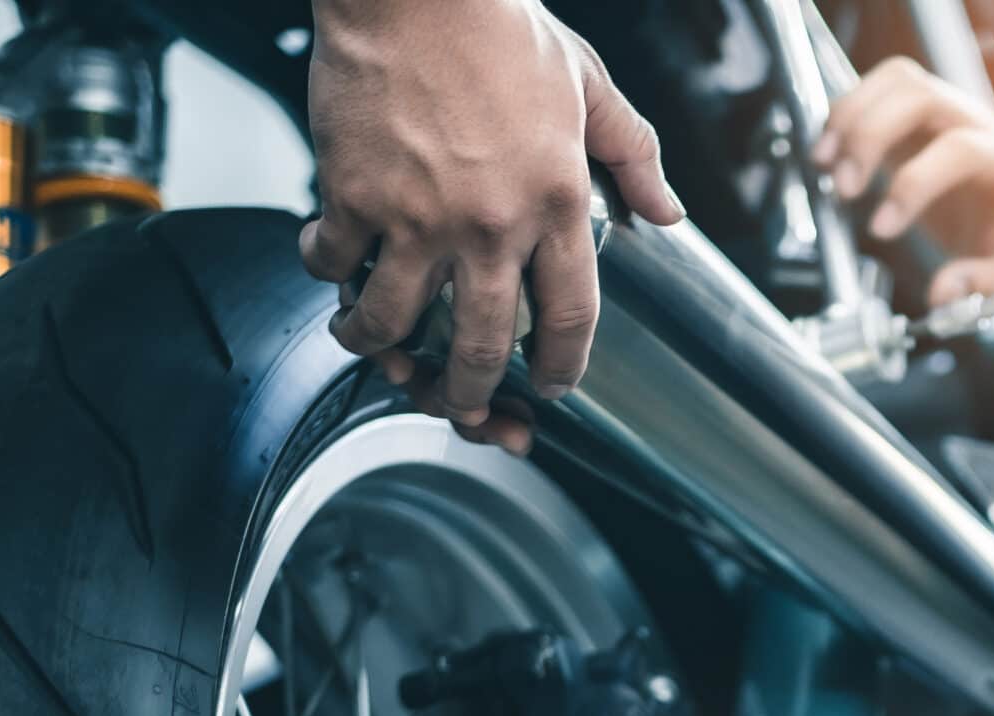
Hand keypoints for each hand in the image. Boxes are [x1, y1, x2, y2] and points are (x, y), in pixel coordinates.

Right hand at [299, 0, 684, 453]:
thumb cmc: (497, 26)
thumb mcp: (589, 85)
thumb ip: (632, 154)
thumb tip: (667, 213)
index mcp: (556, 202)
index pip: (570, 317)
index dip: (562, 367)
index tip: (550, 386)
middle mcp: (489, 224)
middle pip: (480, 345)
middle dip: (468, 390)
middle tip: (459, 399)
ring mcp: (417, 217)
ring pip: (394, 322)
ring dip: (377, 345)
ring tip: (369, 342)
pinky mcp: (354, 196)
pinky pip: (336, 265)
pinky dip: (327, 274)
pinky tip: (329, 265)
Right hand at [816, 59, 993, 306]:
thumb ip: (986, 286)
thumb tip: (942, 294)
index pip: (961, 149)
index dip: (915, 183)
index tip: (881, 230)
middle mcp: (984, 125)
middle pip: (922, 95)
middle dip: (872, 135)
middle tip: (842, 188)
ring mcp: (952, 115)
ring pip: (899, 81)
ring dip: (852, 114)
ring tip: (823, 162)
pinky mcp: (924, 121)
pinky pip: (883, 94)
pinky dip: (848, 114)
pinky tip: (829, 152)